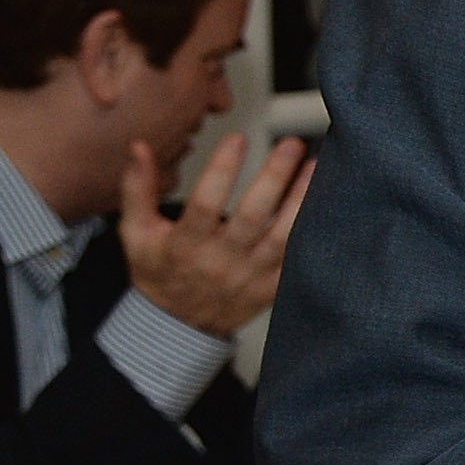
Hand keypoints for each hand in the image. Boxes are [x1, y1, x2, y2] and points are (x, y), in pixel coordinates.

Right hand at [119, 132, 311, 337]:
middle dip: (273, 177)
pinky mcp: (272, 288)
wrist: (177, 326)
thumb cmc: (158, 270)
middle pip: (252, 216)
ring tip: (316, 165)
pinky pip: (297, 259)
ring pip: (282, 236)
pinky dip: (313, 232)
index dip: (221, 171)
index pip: (204, 204)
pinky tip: (328, 202)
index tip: (238, 138)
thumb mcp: (136, 234)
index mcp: (185, 246)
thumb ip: (138, 190)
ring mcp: (250, 276)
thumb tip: (139, 147)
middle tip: (291, 143)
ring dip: (301, 200)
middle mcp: (220, 261)